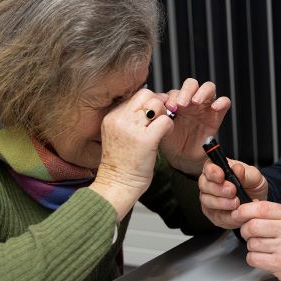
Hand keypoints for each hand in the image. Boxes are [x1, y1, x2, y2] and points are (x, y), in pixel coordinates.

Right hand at [90, 88, 173, 219]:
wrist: (117, 186)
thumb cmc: (121, 165)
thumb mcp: (119, 136)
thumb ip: (130, 121)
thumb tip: (151, 105)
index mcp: (111, 117)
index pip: (135, 96)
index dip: (148, 102)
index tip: (153, 115)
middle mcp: (120, 119)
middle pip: (146, 95)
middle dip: (158, 104)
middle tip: (161, 119)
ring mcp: (132, 128)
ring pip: (156, 104)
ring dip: (164, 114)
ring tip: (161, 129)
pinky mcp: (145, 139)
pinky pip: (165, 121)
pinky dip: (169, 127)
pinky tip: (165, 136)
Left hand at [159, 79, 230, 175]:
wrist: (182, 157)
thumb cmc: (170, 141)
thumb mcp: (160, 127)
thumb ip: (158, 116)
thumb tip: (154, 106)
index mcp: (176, 102)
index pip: (176, 90)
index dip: (171, 97)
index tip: (168, 107)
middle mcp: (191, 101)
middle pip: (192, 84)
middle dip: (187, 91)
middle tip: (181, 104)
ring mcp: (205, 107)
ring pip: (209, 88)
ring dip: (202, 92)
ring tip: (196, 102)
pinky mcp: (217, 115)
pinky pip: (224, 102)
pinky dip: (221, 101)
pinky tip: (214, 107)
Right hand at [199, 158, 267, 227]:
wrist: (258, 201)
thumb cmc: (252, 185)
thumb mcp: (253, 176)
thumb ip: (245, 173)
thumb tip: (237, 169)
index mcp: (217, 169)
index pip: (208, 167)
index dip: (212, 172)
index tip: (221, 176)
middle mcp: (209, 183)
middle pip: (204, 185)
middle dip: (218, 188)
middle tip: (232, 191)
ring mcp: (209, 199)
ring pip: (207, 201)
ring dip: (222, 203)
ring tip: (236, 203)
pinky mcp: (213, 214)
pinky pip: (216, 216)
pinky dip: (227, 216)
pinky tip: (236, 212)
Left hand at [234, 201, 280, 280]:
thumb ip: (275, 213)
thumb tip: (251, 205)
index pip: (260, 208)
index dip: (243, 211)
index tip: (238, 214)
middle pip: (252, 226)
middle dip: (245, 230)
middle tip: (249, 233)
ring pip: (252, 243)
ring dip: (252, 246)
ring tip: (263, 246)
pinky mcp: (280, 265)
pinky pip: (254, 259)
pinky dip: (254, 258)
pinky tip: (263, 257)